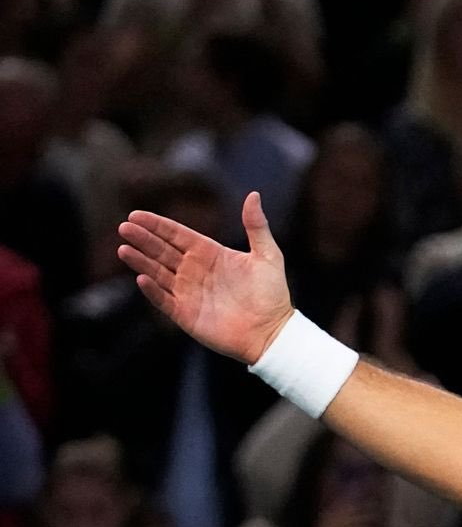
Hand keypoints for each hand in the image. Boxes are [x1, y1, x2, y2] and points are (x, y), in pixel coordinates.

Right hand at [118, 193, 293, 365]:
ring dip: (141, 262)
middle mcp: (195, 271)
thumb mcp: (267, 255)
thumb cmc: (272, 293)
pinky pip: (164, 300)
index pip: (177, 235)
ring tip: (124, 249)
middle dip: (143, 239)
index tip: (136, 215)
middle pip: (162, 251)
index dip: (157, 225)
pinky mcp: (185, 314)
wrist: (273, 332)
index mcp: (210, 253)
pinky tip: (142, 278)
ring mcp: (188, 292)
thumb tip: (253, 194)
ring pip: (157, 273)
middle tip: (125, 227)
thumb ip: (256, 226)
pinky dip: (153, 291)